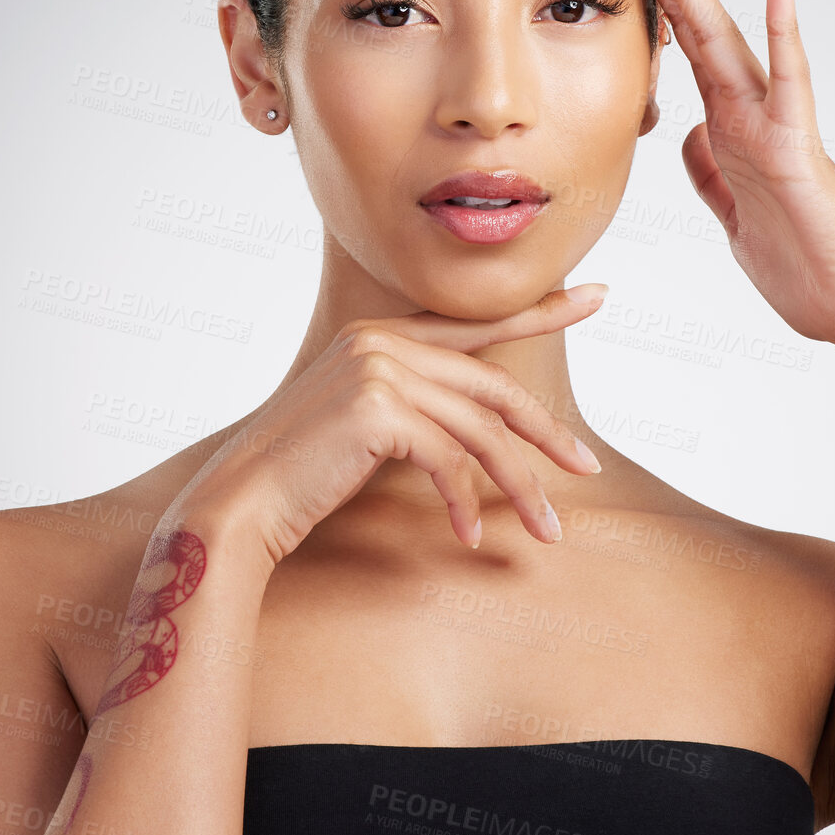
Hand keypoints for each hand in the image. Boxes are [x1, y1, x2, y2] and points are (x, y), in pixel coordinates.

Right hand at [168, 285, 608, 567]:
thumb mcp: (366, 431)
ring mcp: (378, 369)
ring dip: (521, 486)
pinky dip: (466, 503)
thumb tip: (483, 431)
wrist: (237, 505)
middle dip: (546, 432)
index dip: (541, 312)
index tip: (596, 297)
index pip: (476, 324)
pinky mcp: (376, 409)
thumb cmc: (302, 478)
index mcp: (380, 337)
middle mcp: (381, 341)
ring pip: (481, 430)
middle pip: (492, 388)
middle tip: (588, 466)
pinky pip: (450, 460)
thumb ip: (417, 411)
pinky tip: (469, 536)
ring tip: (549, 530)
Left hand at [636, 0, 834, 350]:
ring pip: (729, 41)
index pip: (685, 53)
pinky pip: (790, 84)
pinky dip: (783, 32)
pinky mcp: (796, 152)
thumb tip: (692, 139)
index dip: (660, 1)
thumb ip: (713, 177)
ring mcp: (774, 128)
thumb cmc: (809, 268)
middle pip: (699, 29)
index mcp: (729, 132)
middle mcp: (749, 117)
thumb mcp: (735, 219)